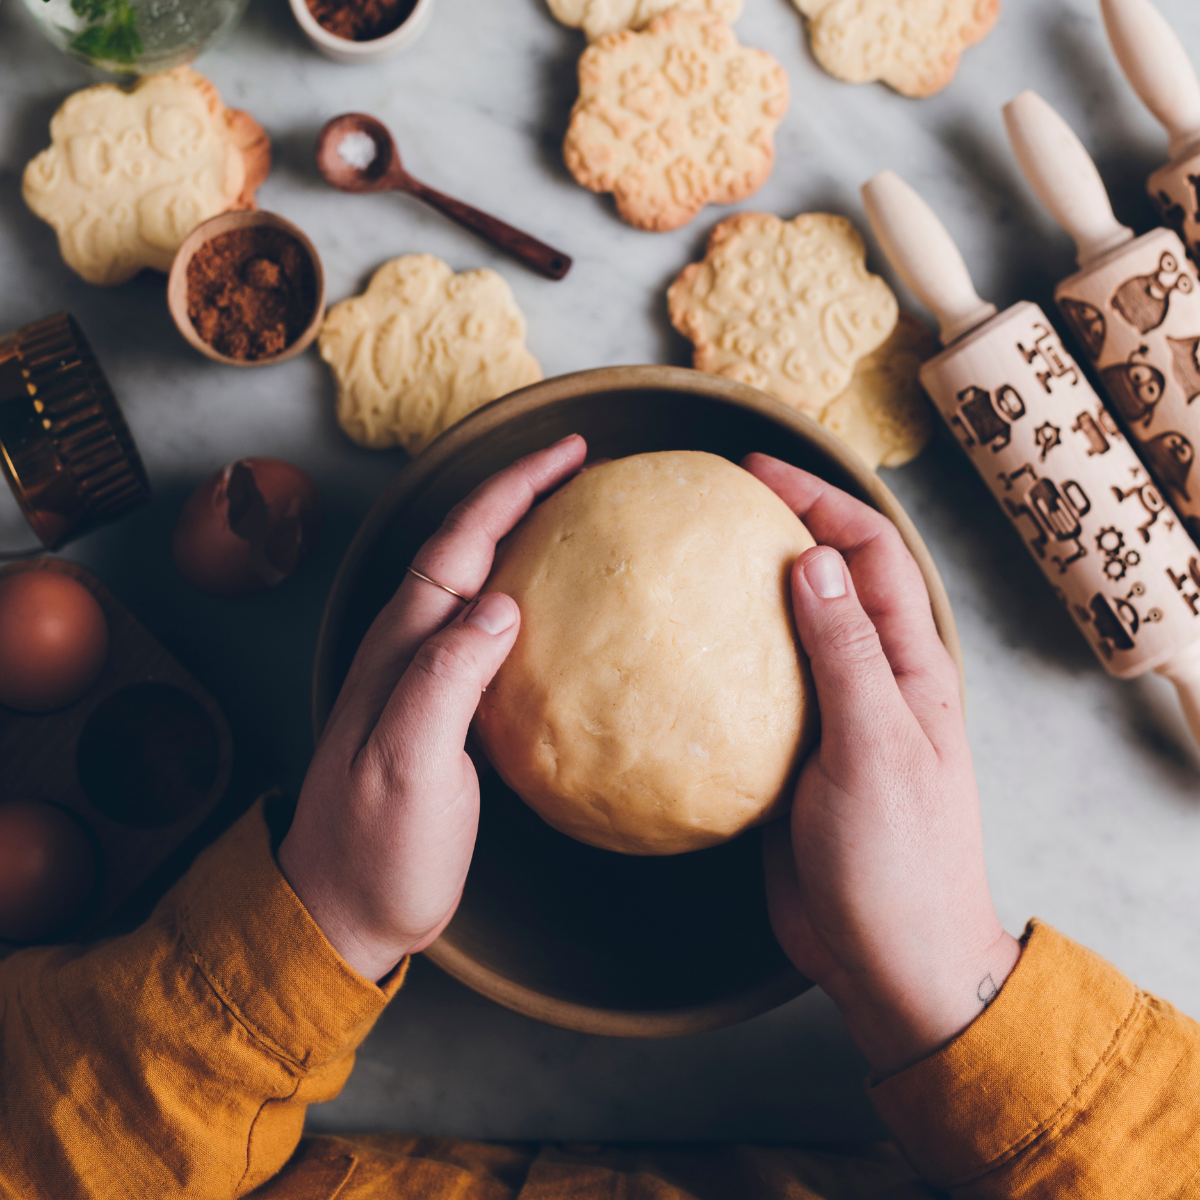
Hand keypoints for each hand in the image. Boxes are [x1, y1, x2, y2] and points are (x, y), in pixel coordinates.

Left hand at [278, 435, 587, 982]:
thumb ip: (445, 682)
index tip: (569, 456)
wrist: (344, 910)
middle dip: (519, 493)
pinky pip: (483, 627)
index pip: (460, 544)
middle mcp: (406, 648)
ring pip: (473, 579)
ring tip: (572, 513)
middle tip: (580, 465)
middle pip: (465, 546)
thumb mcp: (406, 765)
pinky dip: (521, 592)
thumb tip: (503, 606)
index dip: (512, 491)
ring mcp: (421, 677)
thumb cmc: (375, 848)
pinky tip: (550, 605)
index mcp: (400, 648)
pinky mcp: (441, 710)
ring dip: (519, 534)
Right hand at [744, 454, 1019, 1076]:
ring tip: (682, 566)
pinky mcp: (788, 761)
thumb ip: (845, 655)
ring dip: (744, 594)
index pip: (871, 556)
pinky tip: (668, 662)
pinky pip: (750, 694)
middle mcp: (870, 681)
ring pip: (784, 634)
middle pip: (828, 580)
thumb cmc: (898, 860)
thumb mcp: (875, 748)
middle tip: (711, 504)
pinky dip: (716, 664)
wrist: (889, 960)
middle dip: (780, 529)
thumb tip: (814, 560)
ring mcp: (827, 720)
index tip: (756, 474)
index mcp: (909, 667)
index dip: (821, 502)